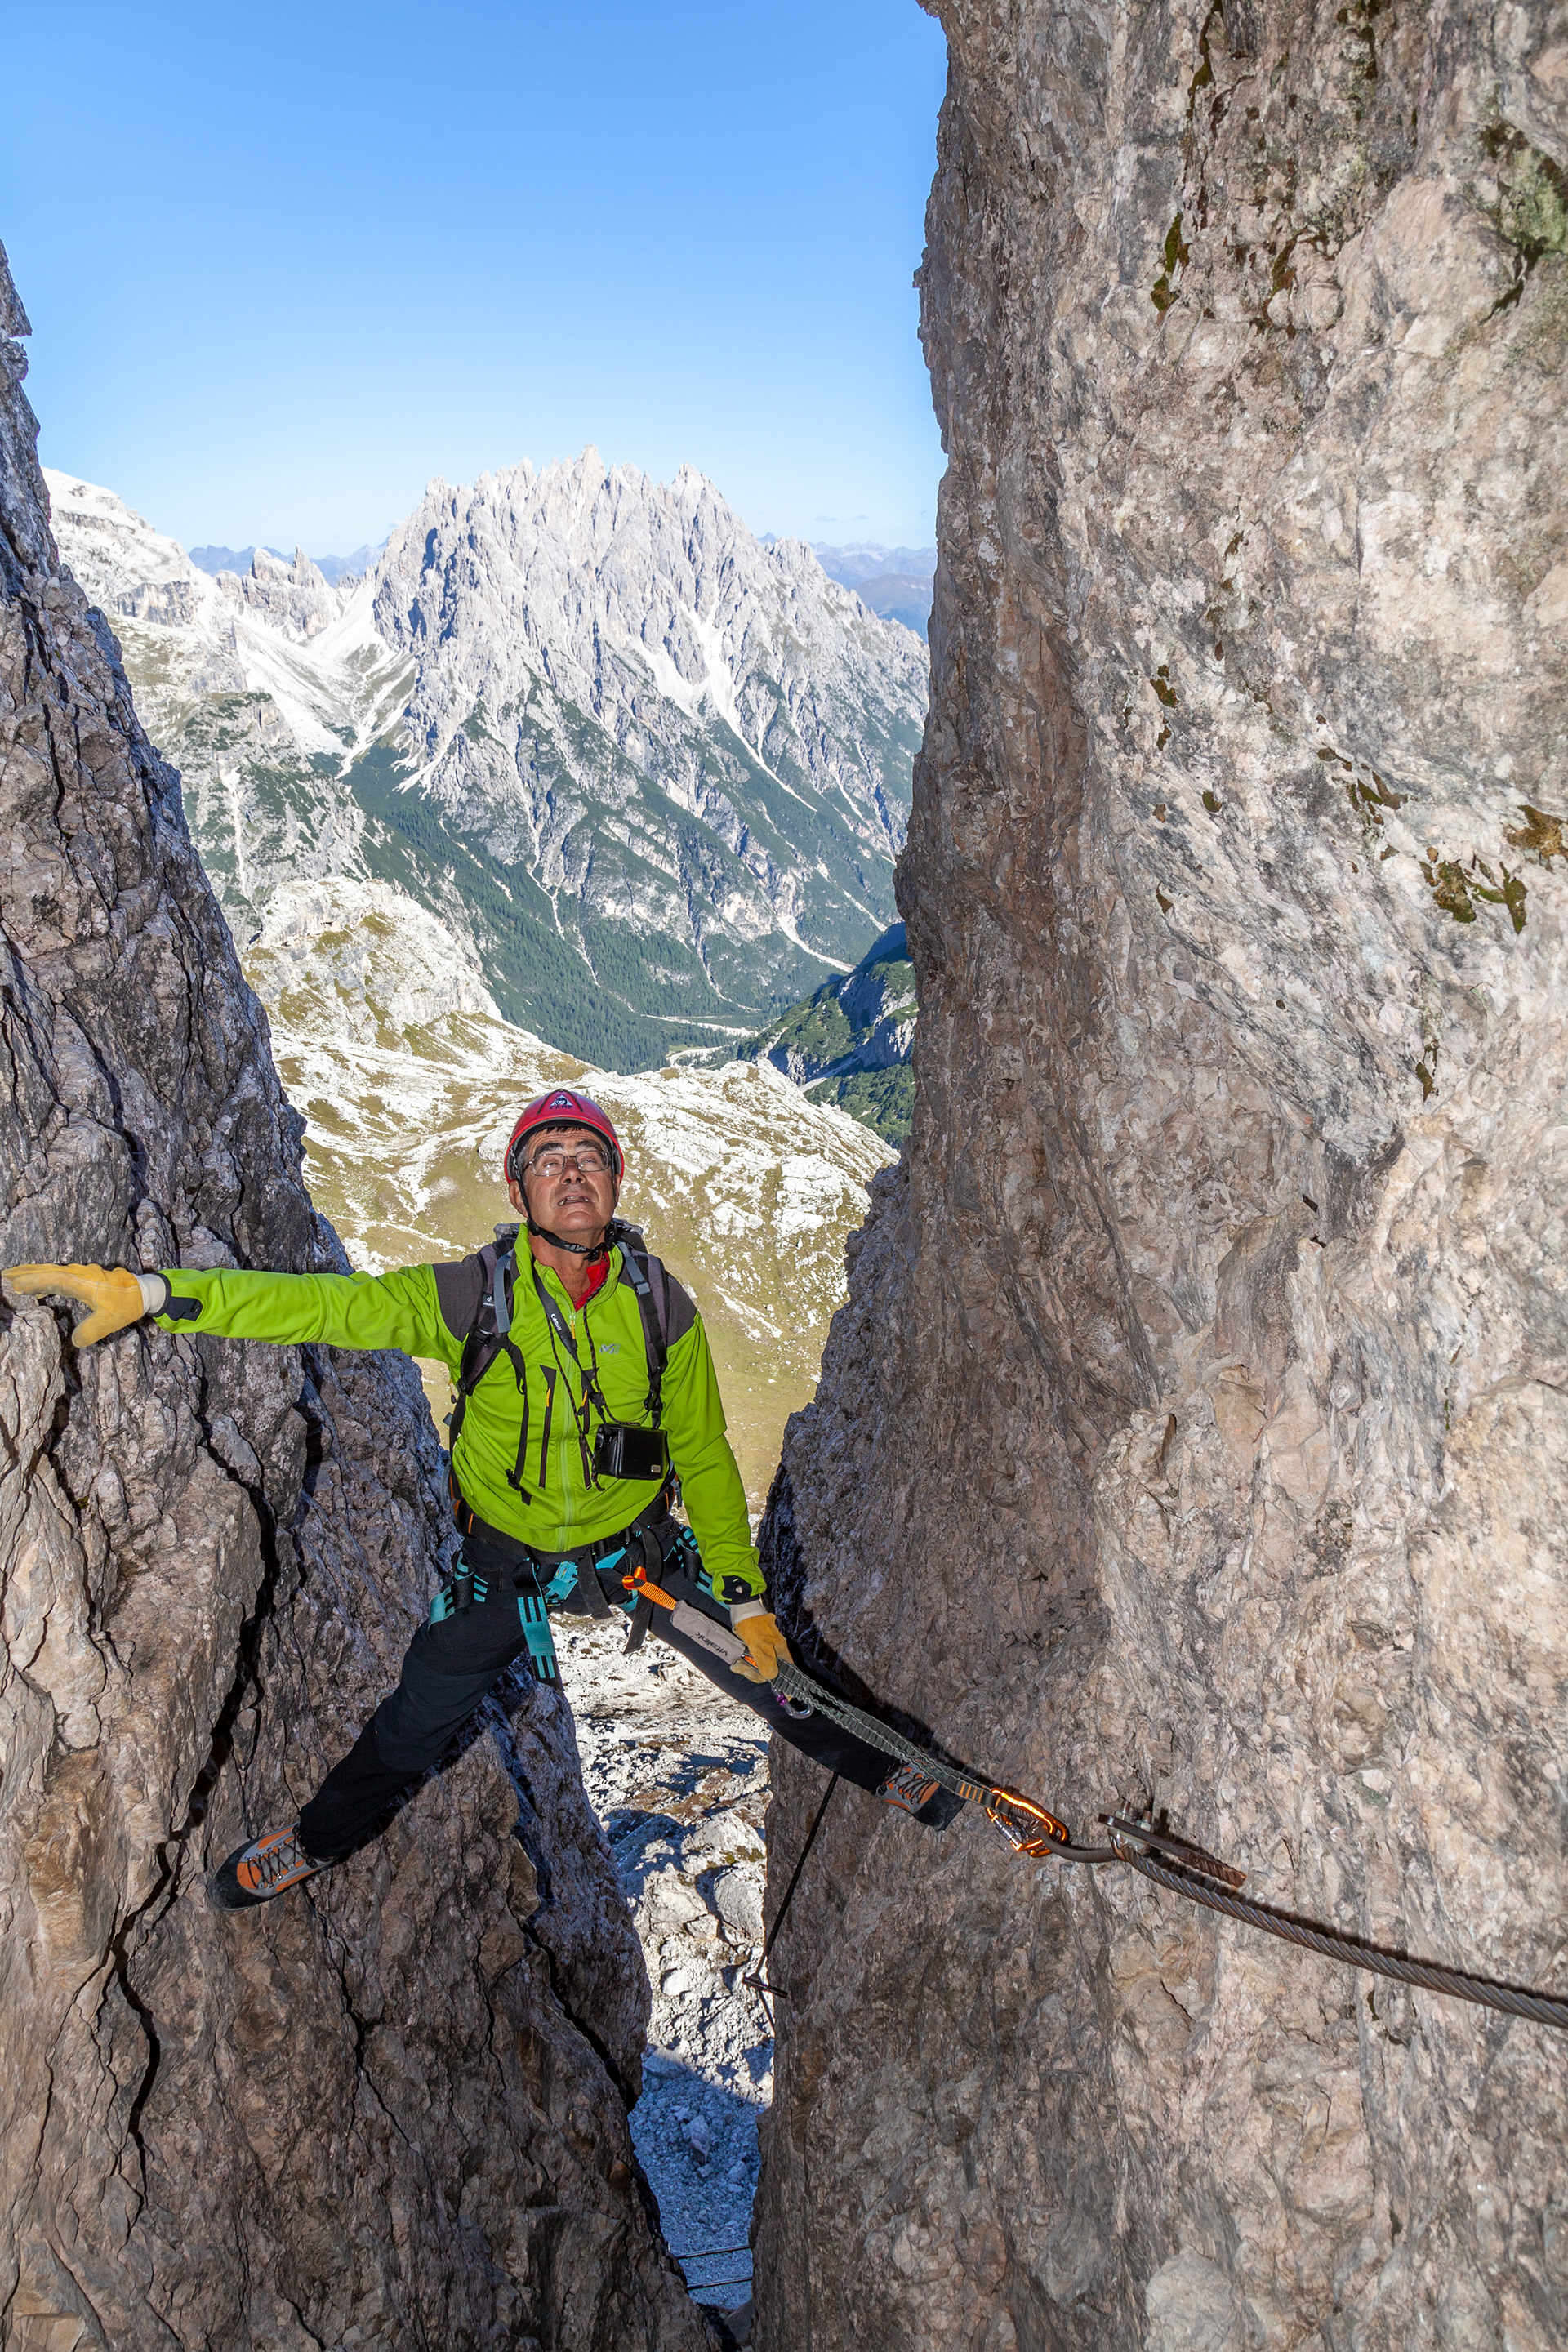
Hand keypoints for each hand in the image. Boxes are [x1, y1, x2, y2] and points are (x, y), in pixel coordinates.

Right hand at [5, 1264, 154, 1343]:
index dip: (35, 1282)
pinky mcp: (84, 1275)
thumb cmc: (126, 1306)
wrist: (143, 1291)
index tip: (16, 1285)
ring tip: (13, 1276)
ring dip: (33, 1272)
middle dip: (26, 1272)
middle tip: (4, 1275)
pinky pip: (60, 1273)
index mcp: (84, 1283)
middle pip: (49, 1270)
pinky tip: (38, 1285)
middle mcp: (80, 1274)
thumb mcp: (110, 1322)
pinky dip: (45, 1275)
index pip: (55, 1280)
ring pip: (53, 1270)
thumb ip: (91, 1331)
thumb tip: (74, 1341)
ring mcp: (82, 1273)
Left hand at [730, 1610, 789, 1683]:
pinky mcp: (755, 1648)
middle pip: (769, 1672)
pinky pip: (751, 1662)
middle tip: (744, 1669)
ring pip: (759, 1668)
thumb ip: (766, 1663)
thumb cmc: (753, 1626)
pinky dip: (744, 1664)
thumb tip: (772, 1677)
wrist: (742, 1610)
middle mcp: (775, 1652)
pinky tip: (737, 1662)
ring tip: (737, 1664)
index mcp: (781, 1651)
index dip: (786, 1684)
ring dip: (746, 1668)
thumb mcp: (759, 1646)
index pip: (787, 1672)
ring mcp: (765, 1650)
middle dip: (756, 1674)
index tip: (787, 1696)